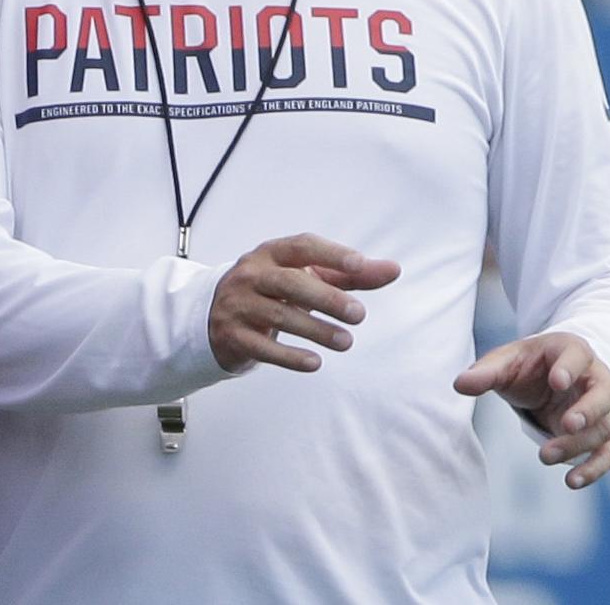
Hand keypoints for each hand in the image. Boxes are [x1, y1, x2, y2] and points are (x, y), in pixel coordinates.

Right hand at [208, 233, 401, 371]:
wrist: (215, 316)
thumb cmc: (274, 291)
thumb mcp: (307, 276)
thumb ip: (350, 274)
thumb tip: (394, 270)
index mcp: (271, 253)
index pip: (302, 246)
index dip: (331, 254)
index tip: (360, 265)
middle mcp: (251, 274)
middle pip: (289, 282)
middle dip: (326, 298)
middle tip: (359, 314)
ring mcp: (238, 305)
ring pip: (278, 315)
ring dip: (315, 330)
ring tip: (346, 342)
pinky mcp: (233, 336)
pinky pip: (262, 347)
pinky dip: (289, 357)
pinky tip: (315, 362)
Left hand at [454, 331, 609, 488]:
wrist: (551, 380)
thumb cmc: (529, 366)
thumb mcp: (506, 362)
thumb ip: (485, 372)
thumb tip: (459, 384)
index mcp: (572, 351)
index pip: (578, 355)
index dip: (571, 368)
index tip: (557, 382)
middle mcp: (596, 378)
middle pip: (606, 392)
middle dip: (589, 410)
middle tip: (568, 424)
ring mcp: (603, 409)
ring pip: (604, 427)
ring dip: (578, 444)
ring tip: (545, 456)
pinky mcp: (603, 436)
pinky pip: (608, 453)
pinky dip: (594, 469)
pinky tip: (572, 480)